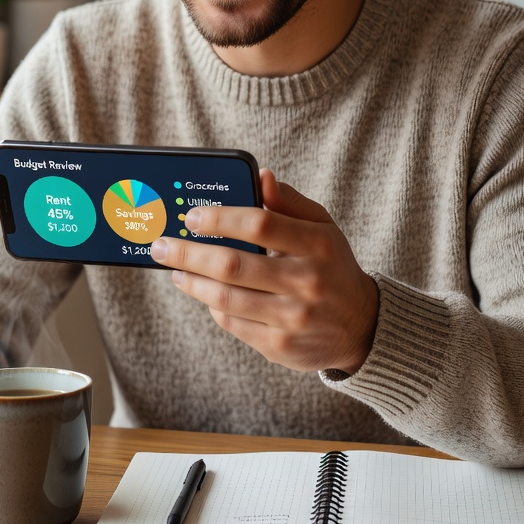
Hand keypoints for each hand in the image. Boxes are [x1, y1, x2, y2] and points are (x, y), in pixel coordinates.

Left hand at [150, 169, 378, 374]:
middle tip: (161, 245)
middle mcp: (307, 281)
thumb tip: (261, 176)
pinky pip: (233, 323)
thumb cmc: (332, 266)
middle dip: (188, 253)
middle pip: (234, 264)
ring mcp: (293, 317)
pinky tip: (203, 292)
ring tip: (174, 270)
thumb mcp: (322, 228)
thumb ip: (289, 202)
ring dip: (192, 282)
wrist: (362, 326)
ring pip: (227, 298)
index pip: (260, 224)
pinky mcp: (281, 346)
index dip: (220, 218)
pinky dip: (212, 306)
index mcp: (317, 244)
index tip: (191, 216)